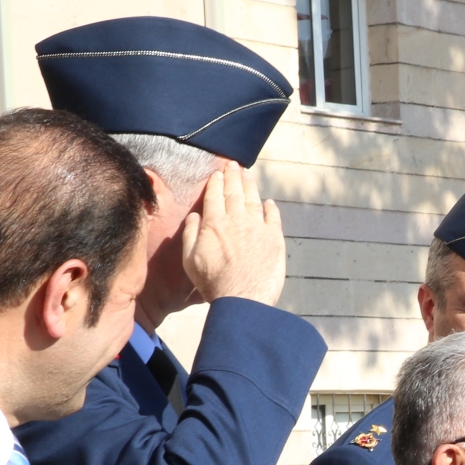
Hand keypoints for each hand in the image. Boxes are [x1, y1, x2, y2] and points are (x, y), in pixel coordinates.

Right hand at [181, 163, 286, 305]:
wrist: (243, 299)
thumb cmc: (213, 283)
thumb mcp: (190, 260)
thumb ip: (190, 234)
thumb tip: (194, 216)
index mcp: (214, 223)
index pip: (214, 196)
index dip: (216, 182)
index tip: (217, 173)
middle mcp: (236, 220)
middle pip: (234, 192)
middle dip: (233, 176)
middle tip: (233, 165)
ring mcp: (258, 228)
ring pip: (254, 200)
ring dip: (250, 185)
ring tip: (248, 175)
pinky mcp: (275, 239)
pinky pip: (273, 217)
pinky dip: (271, 208)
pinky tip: (269, 203)